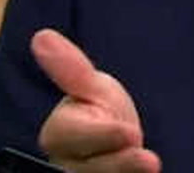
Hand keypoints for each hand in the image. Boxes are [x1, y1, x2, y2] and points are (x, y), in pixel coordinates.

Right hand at [31, 29, 161, 172]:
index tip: (131, 133)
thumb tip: (42, 35)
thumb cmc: (100, 109)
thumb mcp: (91, 85)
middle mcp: (66, 166)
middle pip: (89, 170)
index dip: (102, 135)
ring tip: (151, 166)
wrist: (120, 140)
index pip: (72, 137)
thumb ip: (70, 68)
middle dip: (119, 164)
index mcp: (59, 136)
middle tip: (149, 160)